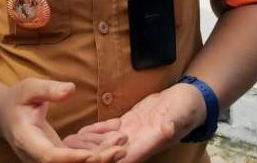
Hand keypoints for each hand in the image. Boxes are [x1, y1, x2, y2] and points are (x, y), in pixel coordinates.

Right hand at [0, 79, 126, 162]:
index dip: (71, 158)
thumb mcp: (29, 88)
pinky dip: (96, 152)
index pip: (49, 156)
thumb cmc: (16, 99)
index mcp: (27, 140)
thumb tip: (71, 89)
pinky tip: (114, 141)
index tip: (93, 155)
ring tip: (122, 145)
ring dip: (100, 158)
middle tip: (120, 149)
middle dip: (96, 160)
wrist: (4, 115)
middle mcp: (36, 157)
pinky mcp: (56, 157)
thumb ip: (48, 90)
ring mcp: (46, 160)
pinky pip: (76, 159)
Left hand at [68, 83, 205, 162]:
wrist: (188, 99)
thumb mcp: (181, 115)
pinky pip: (109, 129)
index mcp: (149, 143)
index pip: (125, 157)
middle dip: (91, 154)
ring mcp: (132, 133)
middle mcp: (138, 142)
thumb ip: (172, 124)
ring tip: (68, 143)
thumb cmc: (187, 108)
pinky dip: (95, 131)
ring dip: (88, 144)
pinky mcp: (129, 122)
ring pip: (106, 142)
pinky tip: (81, 132)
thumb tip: (167, 131)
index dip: (107, 159)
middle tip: (68, 153)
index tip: (90, 160)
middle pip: (109, 152)